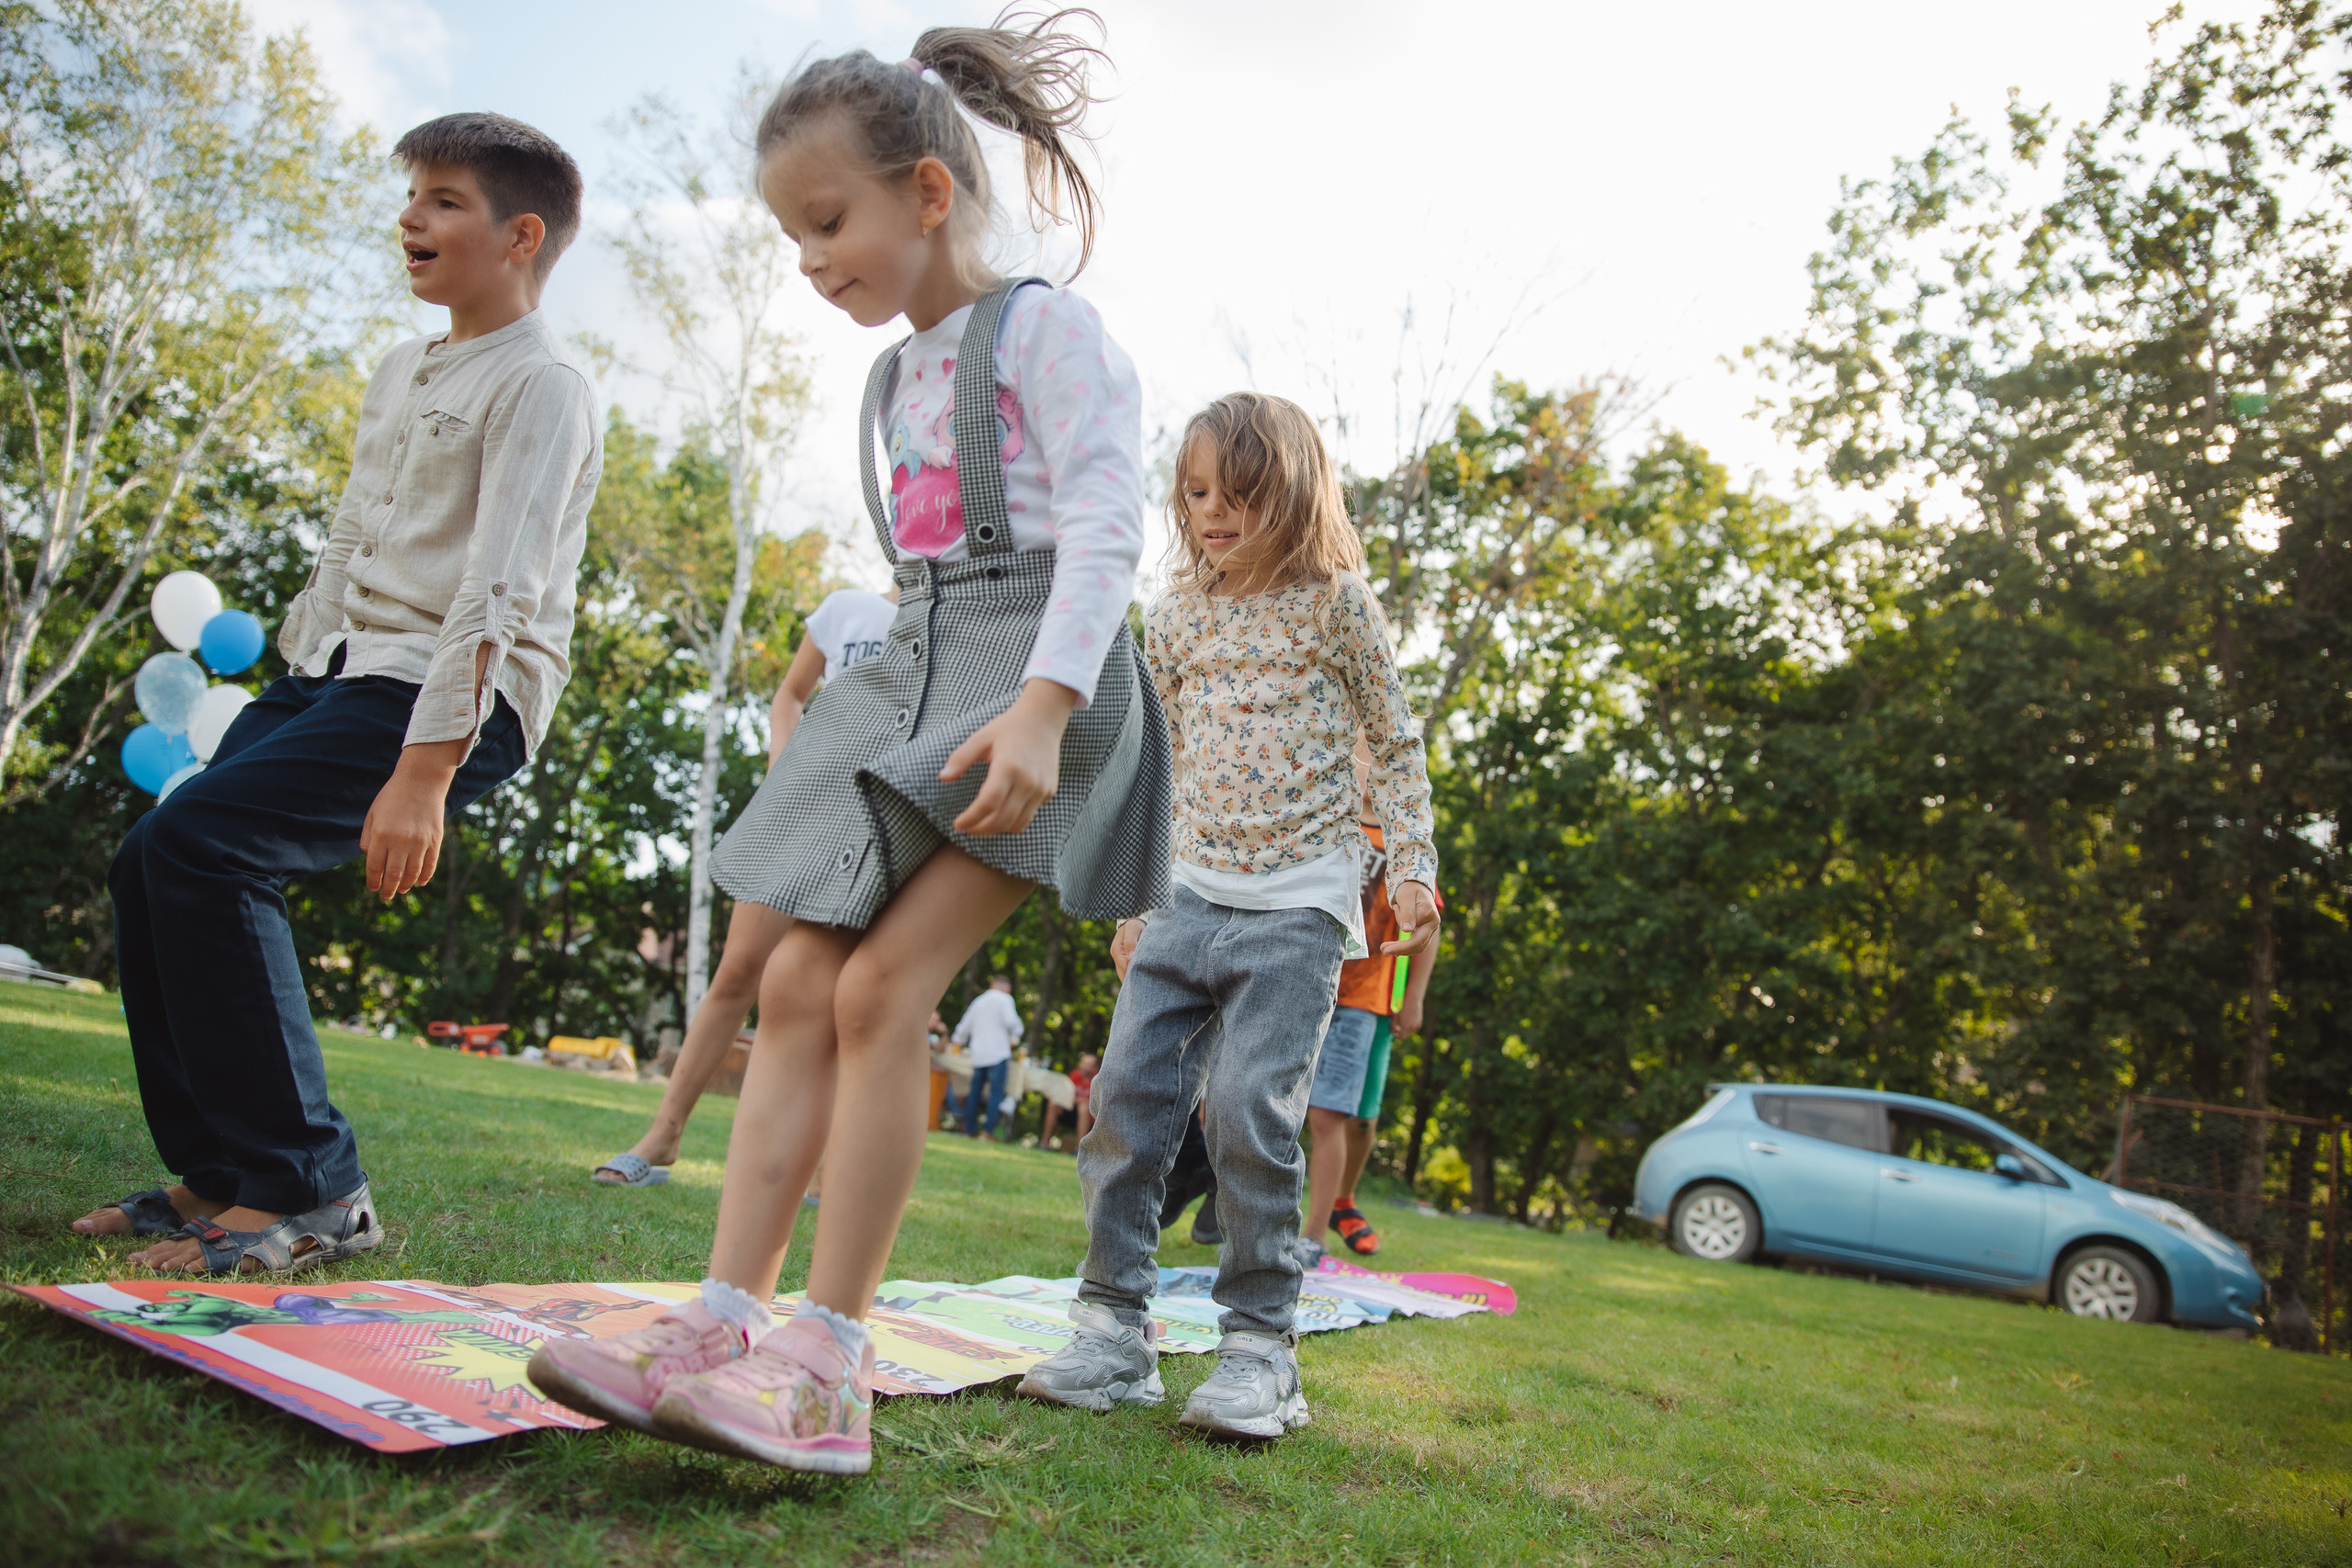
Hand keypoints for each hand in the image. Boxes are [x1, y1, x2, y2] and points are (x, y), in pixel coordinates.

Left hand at [360, 741, 462, 899]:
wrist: (421, 781)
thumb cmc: (392, 797)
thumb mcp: (372, 814)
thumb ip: (367, 838)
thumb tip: (368, 857)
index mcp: (381, 835)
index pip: (374, 866)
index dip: (372, 880)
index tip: (372, 887)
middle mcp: (400, 841)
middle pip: (393, 874)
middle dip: (388, 889)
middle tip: (386, 896)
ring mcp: (419, 842)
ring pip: (412, 873)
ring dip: (405, 885)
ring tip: (401, 890)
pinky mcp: (434, 840)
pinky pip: (430, 864)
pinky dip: (425, 876)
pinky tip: (419, 882)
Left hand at [941, 678, 1078, 835]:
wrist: (1043, 719)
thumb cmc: (1008, 728)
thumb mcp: (980, 738)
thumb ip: (960, 758)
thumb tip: (943, 777)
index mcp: (1008, 767)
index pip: (988, 804)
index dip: (971, 819)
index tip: (957, 824)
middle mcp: (1028, 781)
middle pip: (1002, 820)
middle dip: (981, 830)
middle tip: (967, 829)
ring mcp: (1041, 788)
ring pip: (1017, 824)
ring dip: (997, 829)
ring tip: (982, 825)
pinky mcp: (1049, 791)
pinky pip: (1029, 815)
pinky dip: (1013, 819)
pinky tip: (1000, 812)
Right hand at [1110, 917, 1143, 981]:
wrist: (1136, 920)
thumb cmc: (1135, 923)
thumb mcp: (1133, 929)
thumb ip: (1130, 942)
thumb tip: (1130, 959)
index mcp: (1116, 950)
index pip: (1125, 966)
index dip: (1135, 971)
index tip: (1147, 973)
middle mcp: (1117, 957)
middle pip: (1124, 974)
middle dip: (1134, 979)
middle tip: (1148, 983)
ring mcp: (1121, 961)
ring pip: (1126, 976)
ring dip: (1135, 979)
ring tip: (1147, 983)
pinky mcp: (1127, 962)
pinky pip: (1130, 973)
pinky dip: (1136, 977)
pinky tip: (1145, 979)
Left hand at [1383, 881, 1439, 959]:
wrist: (1416, 886)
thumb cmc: (1409, 889)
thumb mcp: (1405, 897)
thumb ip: (1407, 912)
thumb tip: (1407, 930)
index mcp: (1429, 914)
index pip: (1415, 936)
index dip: (1400, 945)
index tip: (1384, 948)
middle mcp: (1433, 923)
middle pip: (1419, 944)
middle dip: (1400, 950)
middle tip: (1383, 951)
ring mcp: (1431, 928)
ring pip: (1419, 946)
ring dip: (1402, 950)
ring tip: (1386, 948)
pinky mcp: (1426, 930)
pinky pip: (1417, 943)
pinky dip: (1406, 946)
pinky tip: (1394, 947)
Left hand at [1395, 996, 1423, 1038]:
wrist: (1413, 999)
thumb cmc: (1402, 1006)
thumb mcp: (1395, 1016)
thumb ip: (1393, 1025)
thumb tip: (1393, 1032)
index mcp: (1405, 1026)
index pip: (1402, 1037)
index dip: (1397, 1036)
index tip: (1395, 1033)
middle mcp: (1412, 1027)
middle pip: (1406, 1035)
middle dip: (1401, 1032)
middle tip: (1397, 1026)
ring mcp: (1417, 1025)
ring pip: (1410, 1031)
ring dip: (1406, 1029)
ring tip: (1402, 1021)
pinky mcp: (1420, 1022)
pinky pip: (1414, 1027)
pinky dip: (1410, 1026)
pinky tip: (1408, 1019)